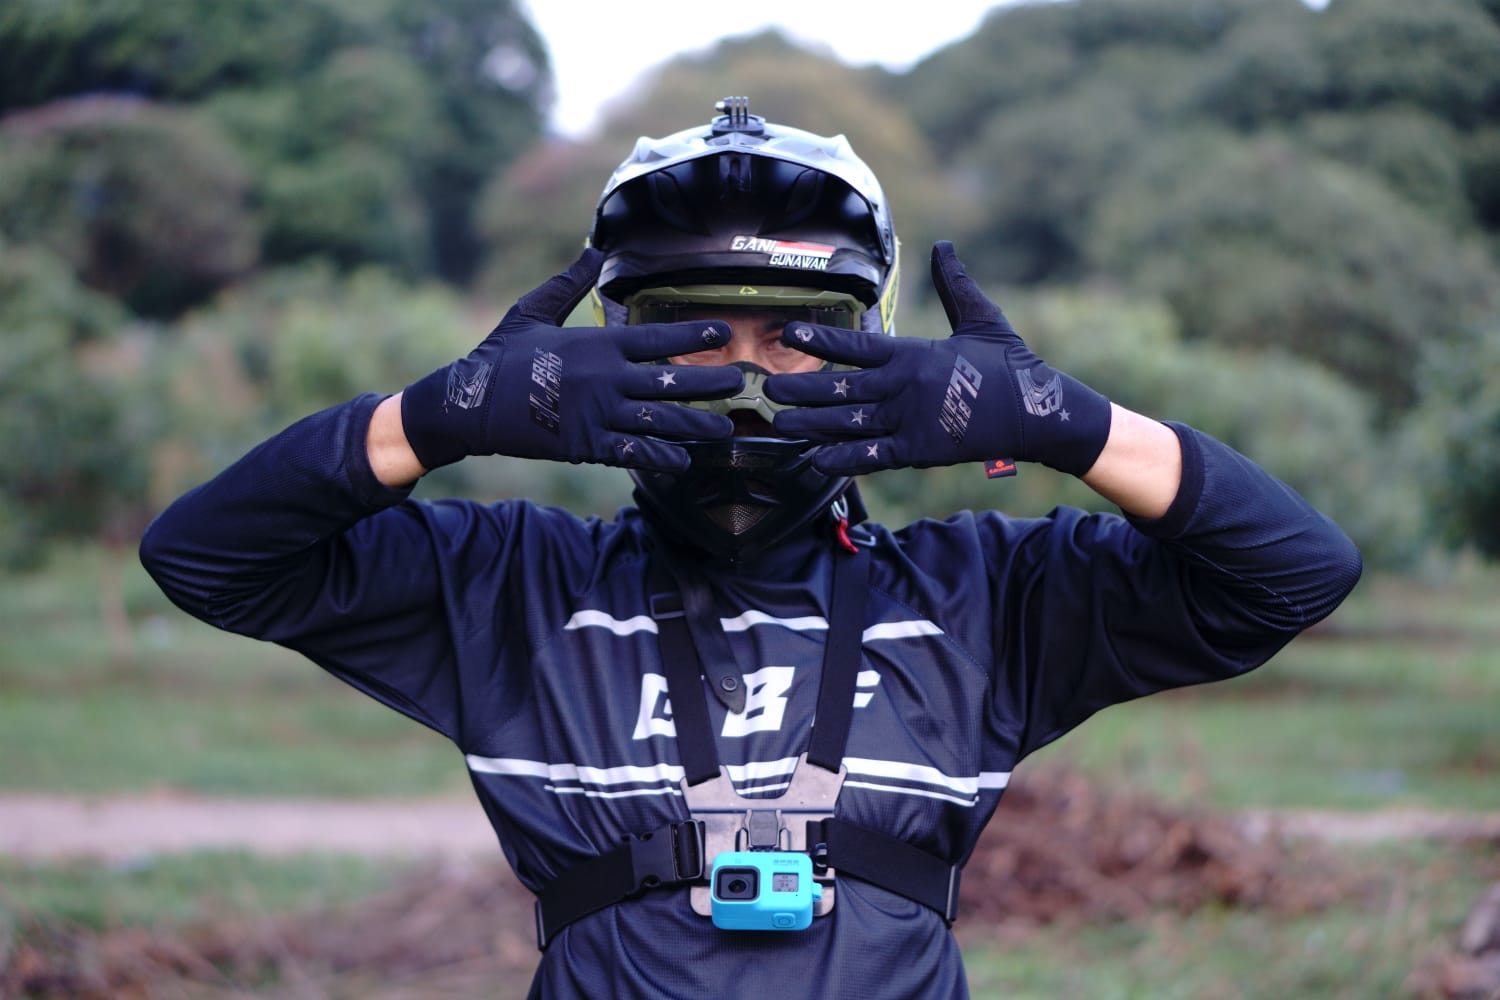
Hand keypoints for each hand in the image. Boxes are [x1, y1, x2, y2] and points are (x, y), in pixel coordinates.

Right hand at [400, 249, 743, 472]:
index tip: (724, 331)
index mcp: (597, 344)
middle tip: (741, 383)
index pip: (657, 337)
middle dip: (709, 383)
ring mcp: (598, 415)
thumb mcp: (533, 310)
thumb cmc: (501, 355)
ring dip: (695, 425)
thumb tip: (593, 251)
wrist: (468, 403)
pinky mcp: (586, 445)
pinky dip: (660, 458)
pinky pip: (633, 454)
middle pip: (670, 381)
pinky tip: (684, 461)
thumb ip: (569, 283)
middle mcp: (605, 379)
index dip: (694, 334)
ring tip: (726, 428)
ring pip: (660, 421)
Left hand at [766, 242, 1110, 475]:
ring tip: (779, 424)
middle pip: (841, 390)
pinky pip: (872, 457)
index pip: (856, 346)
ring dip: (811, 425)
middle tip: (767, 390)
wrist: (1038, 413)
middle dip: (802, 390)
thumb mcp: (981, 318)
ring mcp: (910, 422)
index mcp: (913, 355)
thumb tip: (943, 246)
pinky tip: (815, 460)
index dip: (820, 341)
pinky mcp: (919, 452)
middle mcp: (904, 388)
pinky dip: (842, 459)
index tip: (789, 335)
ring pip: (849, 425)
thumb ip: (954, 284)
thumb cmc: (1009, 365)